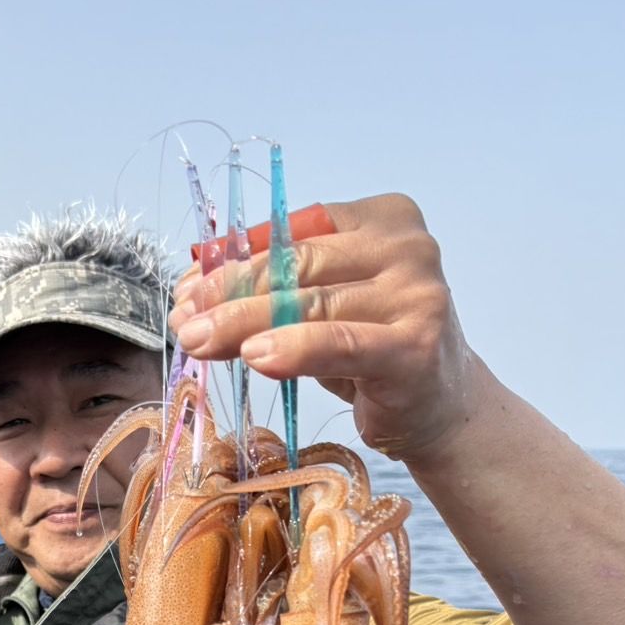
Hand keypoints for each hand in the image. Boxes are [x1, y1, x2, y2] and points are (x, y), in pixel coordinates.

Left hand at [168, 193, 485, 462]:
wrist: (440, 406)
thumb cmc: (372, 350)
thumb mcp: (325, 306)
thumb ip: (276, 286)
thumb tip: (194, 288)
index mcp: (382, 218)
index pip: (292, 231)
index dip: (233, 259)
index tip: (186, 287)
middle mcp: (406, 246)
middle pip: (296, 267)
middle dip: (229, 293)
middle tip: (184, 318)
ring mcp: (416, 293)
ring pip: (309, 304)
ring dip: (243, 324)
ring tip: (198, 341)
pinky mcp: (415, 346)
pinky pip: (339, 342)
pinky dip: (293, 348)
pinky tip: (255, 356)